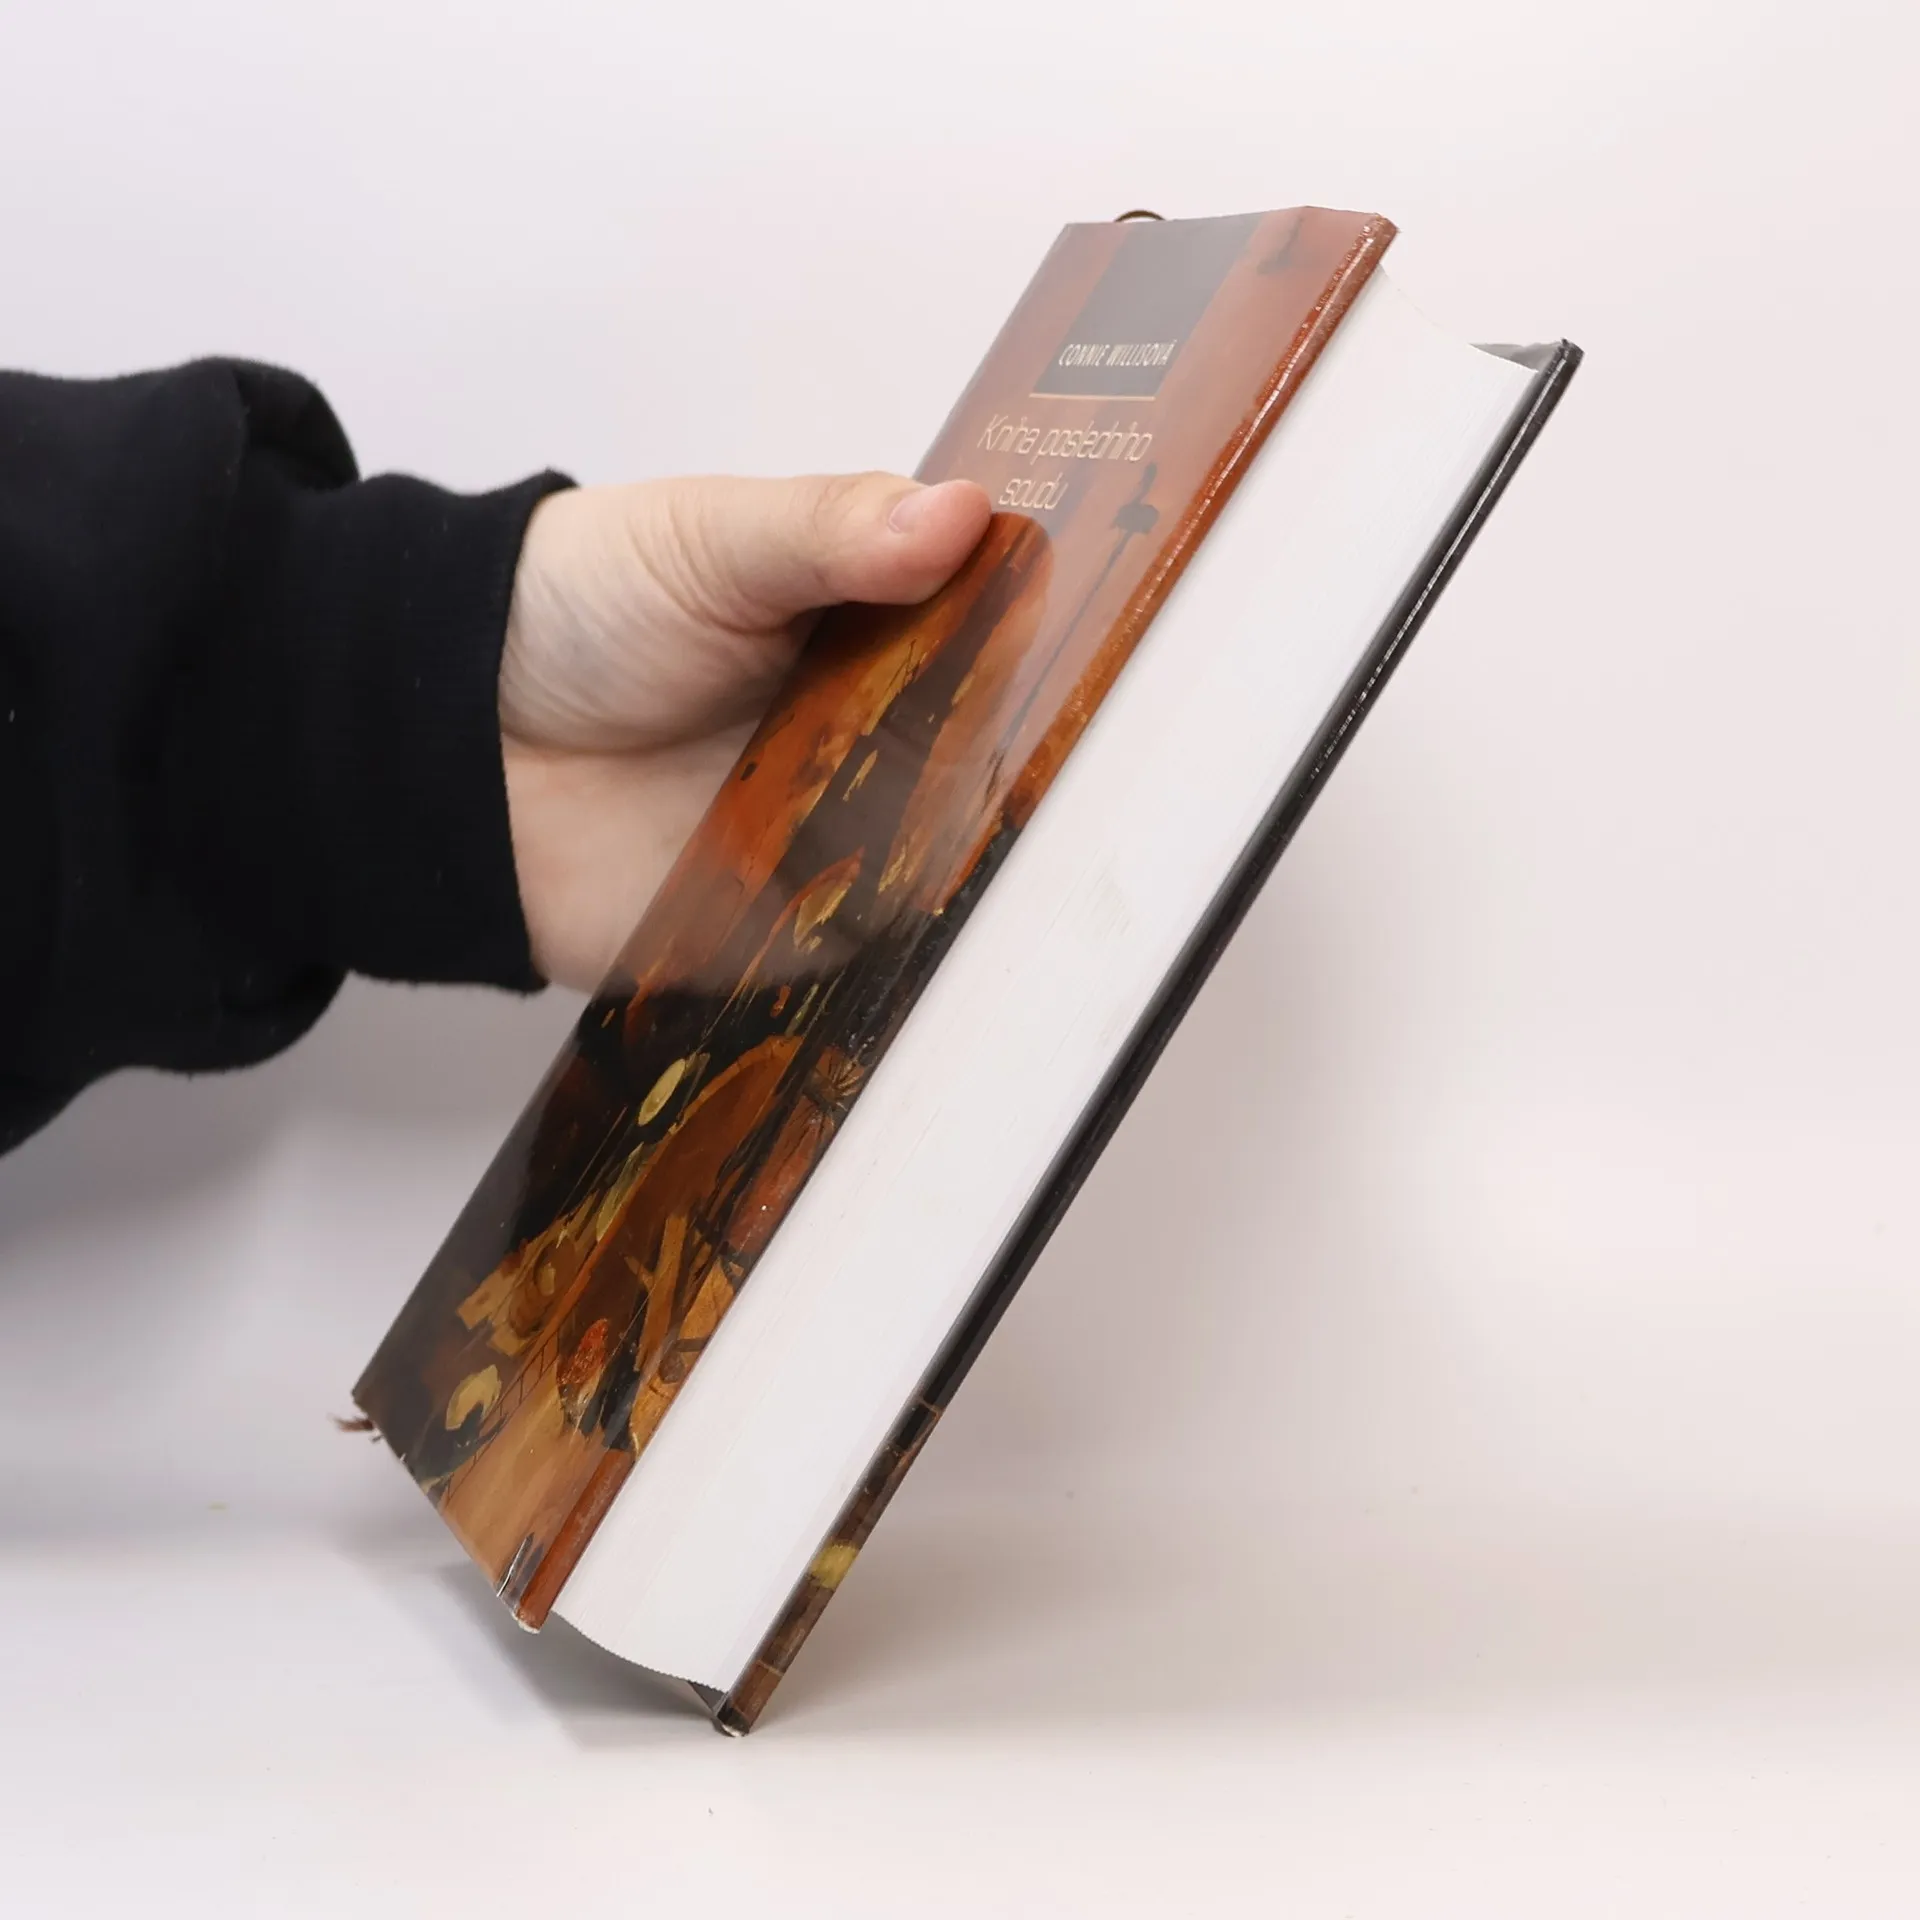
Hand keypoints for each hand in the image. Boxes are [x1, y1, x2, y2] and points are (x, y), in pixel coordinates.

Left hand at [499, 473, 992, 989]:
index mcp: (872, 624)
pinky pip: (877, 929)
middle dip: (1002, 735)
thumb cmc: (578, 612)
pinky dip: (891, 909)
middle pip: (986, 742)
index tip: (1070, 615)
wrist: (454, 745)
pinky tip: (888, 872)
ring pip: (946, 839)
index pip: (988, 628)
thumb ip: (832, 531)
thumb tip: (963, 511)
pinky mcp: (803, 920)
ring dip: (954, 824)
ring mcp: (846, 828)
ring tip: (938, 791)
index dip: (1030, 624)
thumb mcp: (708, 541)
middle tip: (1005, 716)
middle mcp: (878, 727)